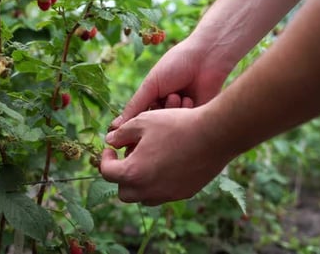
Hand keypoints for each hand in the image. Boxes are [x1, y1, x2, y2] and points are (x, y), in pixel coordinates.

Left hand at [101, 108, 231, 205]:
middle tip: (127, 158)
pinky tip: (166, 164)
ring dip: (140, 183)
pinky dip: (159, 184)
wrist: (215, 134)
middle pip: (124, 192)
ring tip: (146, 162)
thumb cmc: (176, 124)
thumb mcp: (143, 121)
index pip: (107, 173)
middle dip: (121, 176)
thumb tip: (110, 140)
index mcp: (134, 172)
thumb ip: (121, 133)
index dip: (105, 159)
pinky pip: (164, 194)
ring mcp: (168, 194)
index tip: (111, 148)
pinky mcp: (185, 193)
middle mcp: (149, 189)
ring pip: (144, 197)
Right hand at [110, 37, 233, 128]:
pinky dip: (184, 112)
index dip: (133, 126)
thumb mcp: (150, 85)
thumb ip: (135, 107)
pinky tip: (188, 98)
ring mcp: (182, 114)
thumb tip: (115, 127)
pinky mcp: (197, 117)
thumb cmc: (176, 65)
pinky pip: (184, 125)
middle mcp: (166, 110)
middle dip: (156, 115)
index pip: (137, 120)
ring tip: (177, 94)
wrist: (206, 57)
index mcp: (152, 100)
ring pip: (168, 126)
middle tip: (162, 100)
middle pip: (153, 127)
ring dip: (171, 110)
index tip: (129, 130)